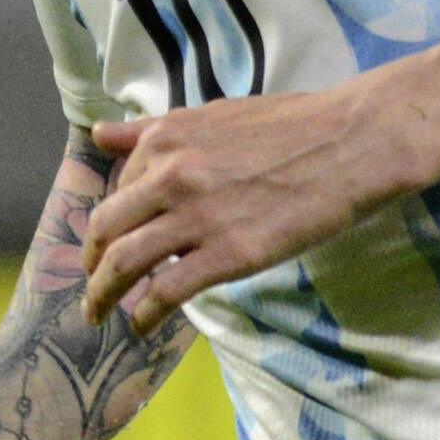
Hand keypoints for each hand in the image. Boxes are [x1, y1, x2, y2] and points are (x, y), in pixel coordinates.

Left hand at [81, 87, 420, 330]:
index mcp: (166, 138)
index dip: (114, 221)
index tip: (114, 243)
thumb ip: (154, 130)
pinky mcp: (228, 254)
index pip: (118, 189)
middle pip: (106, 229)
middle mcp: (170, 175)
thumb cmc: (292, 124)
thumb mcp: (214, 115)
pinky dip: (144, 313)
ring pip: (125, 263)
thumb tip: (102, 136)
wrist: (350, 142)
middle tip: (89, 286)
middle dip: (89, 264)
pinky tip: (142, 324)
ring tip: (99, 313)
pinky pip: (166, 291)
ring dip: (103, 295)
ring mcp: (197, 216)